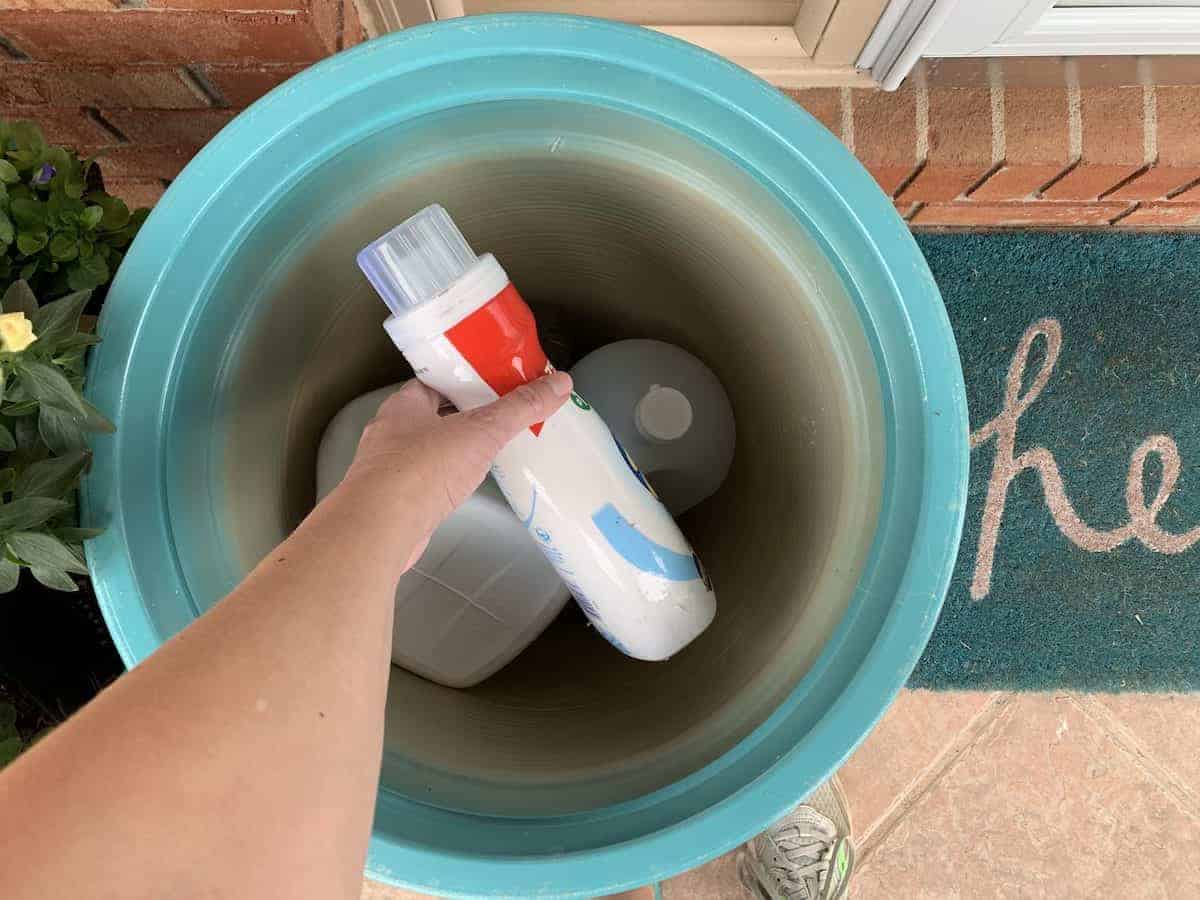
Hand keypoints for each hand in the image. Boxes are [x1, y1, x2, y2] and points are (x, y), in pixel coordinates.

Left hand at [339, 371, 571, 563]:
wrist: (380, 530)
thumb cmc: (420, 471)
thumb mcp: (481, 431)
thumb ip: (520, 408)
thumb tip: (558, 384)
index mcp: (405, 405)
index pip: (436, 381)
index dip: (465, 379)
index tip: (493, 381)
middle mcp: (391, 433)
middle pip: (434, 415)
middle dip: (465, 416)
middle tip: (500, 415)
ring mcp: (390, 470)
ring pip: (429, 450)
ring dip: (455, 450)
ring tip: (490, 450)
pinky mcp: (396, 502)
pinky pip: (427, 482)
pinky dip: (448, 480)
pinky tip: (467, 486)